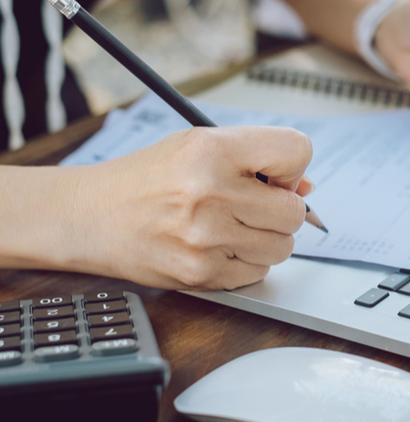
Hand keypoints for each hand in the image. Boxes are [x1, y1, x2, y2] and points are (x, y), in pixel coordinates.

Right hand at [64, 126, 312, 289]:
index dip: (292, 166)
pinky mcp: (200, 275)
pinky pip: (257, 273)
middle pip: (295, 211)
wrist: (91, 217)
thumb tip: (306, 188)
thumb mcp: (197, 147)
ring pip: (282, 247)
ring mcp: (206, 238)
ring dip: (266, 239)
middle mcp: (210, 192)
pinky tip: (218, 247)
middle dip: (282, 210)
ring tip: (233, 227)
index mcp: (212, 149)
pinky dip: (246, 263)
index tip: (277, 176)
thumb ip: (255, 159)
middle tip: (254, 207)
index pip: (295, 150)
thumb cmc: (146, 179)